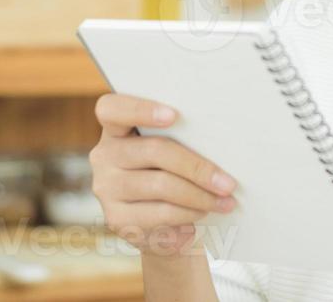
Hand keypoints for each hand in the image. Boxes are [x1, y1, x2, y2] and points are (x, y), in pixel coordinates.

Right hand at [90, 93, 239, 257]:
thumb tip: (219, 143)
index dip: (140, 109)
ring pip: (160, 185)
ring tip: (224, 201)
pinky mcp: (116, 218)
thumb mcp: (170, 150)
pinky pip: (159, 214)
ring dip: (199, 195)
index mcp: (115, 129)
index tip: (175, 115)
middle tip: (228, 183)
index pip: (112, 109)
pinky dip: (188, 214)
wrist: (156, 222)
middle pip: (153, 151)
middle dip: (197, 167)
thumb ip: (181, 138)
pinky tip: (203, 213)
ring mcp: (106, 188)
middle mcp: (104, 156)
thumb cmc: (170, 173)